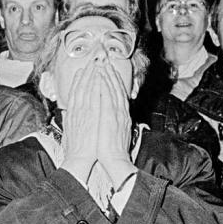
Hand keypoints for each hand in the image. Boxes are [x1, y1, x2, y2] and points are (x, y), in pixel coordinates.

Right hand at [60, 66, 99, 179]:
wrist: (79, 159)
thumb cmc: (76, 150)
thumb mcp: (69, 133)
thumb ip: (70, 122)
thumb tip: (69, 116)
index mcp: (71, 115)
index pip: (74, 94)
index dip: (77, 81)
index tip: (81, 72)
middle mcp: (76, 111)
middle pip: (80, 88)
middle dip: (85, 74)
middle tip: (90, 63)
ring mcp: (83, 113)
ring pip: (87, 90)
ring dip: (91, 76)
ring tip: (96, 66)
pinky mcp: (91, 116)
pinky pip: (94, 97)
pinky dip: (96, 86)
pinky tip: (100, 78)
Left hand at [95, 62, 134, 178]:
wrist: (115, 161)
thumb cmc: (111, 151)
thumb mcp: (115, 133)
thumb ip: (112, 123)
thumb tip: (107, 117)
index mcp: (121, 116)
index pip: (118, 95)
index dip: (114, 82)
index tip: (109, 72)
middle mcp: (120, 112)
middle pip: (116, 89)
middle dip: (111, 74)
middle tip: (106, 62)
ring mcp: (116, 113)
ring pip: (112, 89)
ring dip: (108, 75)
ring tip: (103, 64)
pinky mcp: (109, 116)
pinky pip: (107, 96)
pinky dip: (104, 85)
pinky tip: (100, 76)